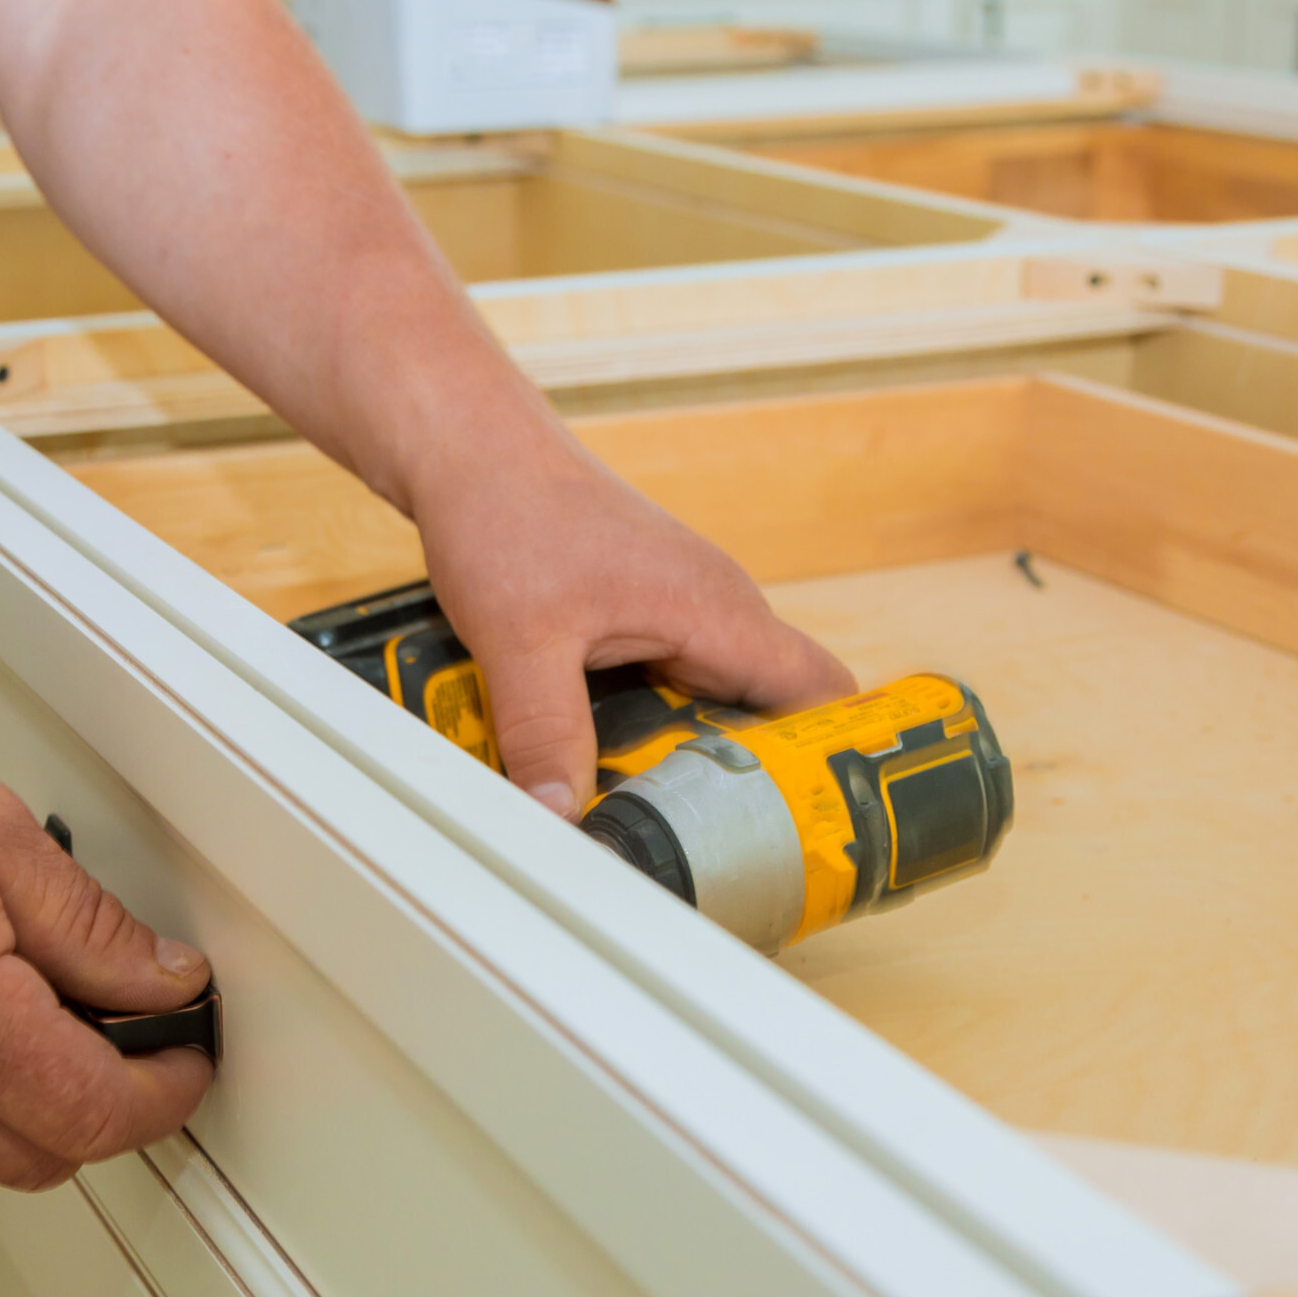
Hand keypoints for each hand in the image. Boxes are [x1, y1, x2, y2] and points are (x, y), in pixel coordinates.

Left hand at [414, 417, 854, 815]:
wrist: (468, 447)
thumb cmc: (509, 511)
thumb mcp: (523, 641)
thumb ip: (546, 735)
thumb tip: (561, 820)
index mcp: (718, 611)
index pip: (823, 694)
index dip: (828, 760)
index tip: (805, 825)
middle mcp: (716, 610)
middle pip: (770, 715)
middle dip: (746, 782)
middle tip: (707, 849)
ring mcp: (681, 611)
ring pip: (712, 705)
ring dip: (686, 757)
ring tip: (653, 822)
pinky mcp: (643, 615)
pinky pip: (669, 686)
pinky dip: (647, 729)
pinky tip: (604, 764)